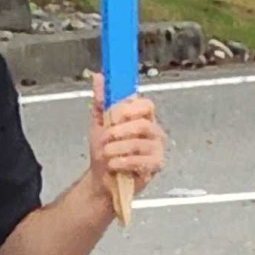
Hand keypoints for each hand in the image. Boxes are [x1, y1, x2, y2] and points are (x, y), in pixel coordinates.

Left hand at [88, 84, 165, 199]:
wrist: (102, 178)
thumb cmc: (104, 150)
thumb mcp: (98, 122)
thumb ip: (101, 100)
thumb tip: (98, 77)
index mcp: (142, 117)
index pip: (145, 104)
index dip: (128, 109)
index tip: (112, 116)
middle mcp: (153, 131)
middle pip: (143, 123)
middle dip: (119, 131)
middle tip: (106, 138)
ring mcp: (156, 148)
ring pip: (139, 142)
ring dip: (117, 148)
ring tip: (107, 153)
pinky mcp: (156, 165)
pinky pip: (141, 160)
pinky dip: (123, 162)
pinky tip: (114, 164)